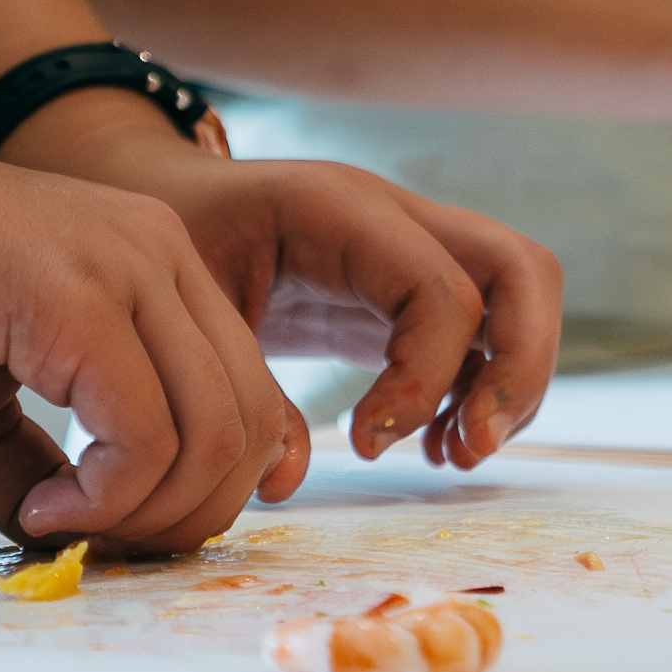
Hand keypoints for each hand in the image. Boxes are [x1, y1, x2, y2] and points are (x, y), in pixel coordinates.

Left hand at [0, 92, 562, 469]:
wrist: (147, 199)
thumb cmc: (156, 240)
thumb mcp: (180, 296)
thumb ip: (230, 377)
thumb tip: (287, 473)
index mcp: (338, 209)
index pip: (439, 289)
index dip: (424, 378)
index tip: (365, 444)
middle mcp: (396, 216)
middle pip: (524, 271)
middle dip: (518, 371)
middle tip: (465, 450)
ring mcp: (414, 245)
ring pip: (523, 297)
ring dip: (509, 384)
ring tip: (450, 453)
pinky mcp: (411, 286)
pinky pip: (487, 328)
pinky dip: (481, 387)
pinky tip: (430, 443)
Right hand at [0, 111, 308, 553]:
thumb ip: (40, 468)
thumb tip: (72, 549)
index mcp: (153, 265)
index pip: (247, 392)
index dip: (217, 485)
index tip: (139, 533)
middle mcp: (161, 256)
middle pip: (248, 421)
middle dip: (189, 516)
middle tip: (105, 548)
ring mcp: (129, 270)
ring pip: (212, 435)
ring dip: (146, 516)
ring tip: (61, 525)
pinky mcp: (81, 301)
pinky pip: (145, 435)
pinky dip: (106, 499)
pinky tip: (44, 509)